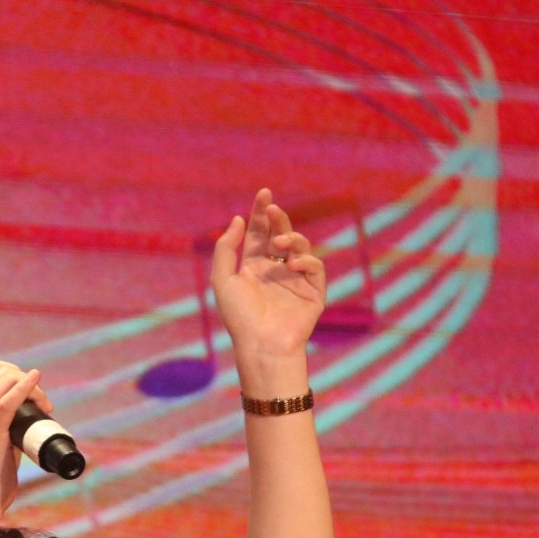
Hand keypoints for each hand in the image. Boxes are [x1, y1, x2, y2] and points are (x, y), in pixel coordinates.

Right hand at [0, 358, 49, 512]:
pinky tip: (36, 380)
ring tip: (43, 405)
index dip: (12, 370)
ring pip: (8, 382)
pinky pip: (9, 400)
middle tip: (40, 401)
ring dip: (33, 389)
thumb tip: (25, 393)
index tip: (27, 387)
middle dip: (25, 380)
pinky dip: (26, 387)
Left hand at [212, 188, 326, 383]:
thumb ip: (227, 248)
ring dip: (290, 238)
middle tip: (272, 208)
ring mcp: (295, 280)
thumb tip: (237, 220)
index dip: (261, 213)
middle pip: (279, 234)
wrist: (261, 344)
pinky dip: (306, 261)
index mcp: (253, 267)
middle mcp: (275, 271)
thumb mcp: (223, 279)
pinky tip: (293, 264)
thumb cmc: (239, 317)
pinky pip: (315, 268)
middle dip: (277, 218)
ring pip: (300, 247)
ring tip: (280, 242)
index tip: (264, 193)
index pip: (259, 234)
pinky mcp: (313, 292)